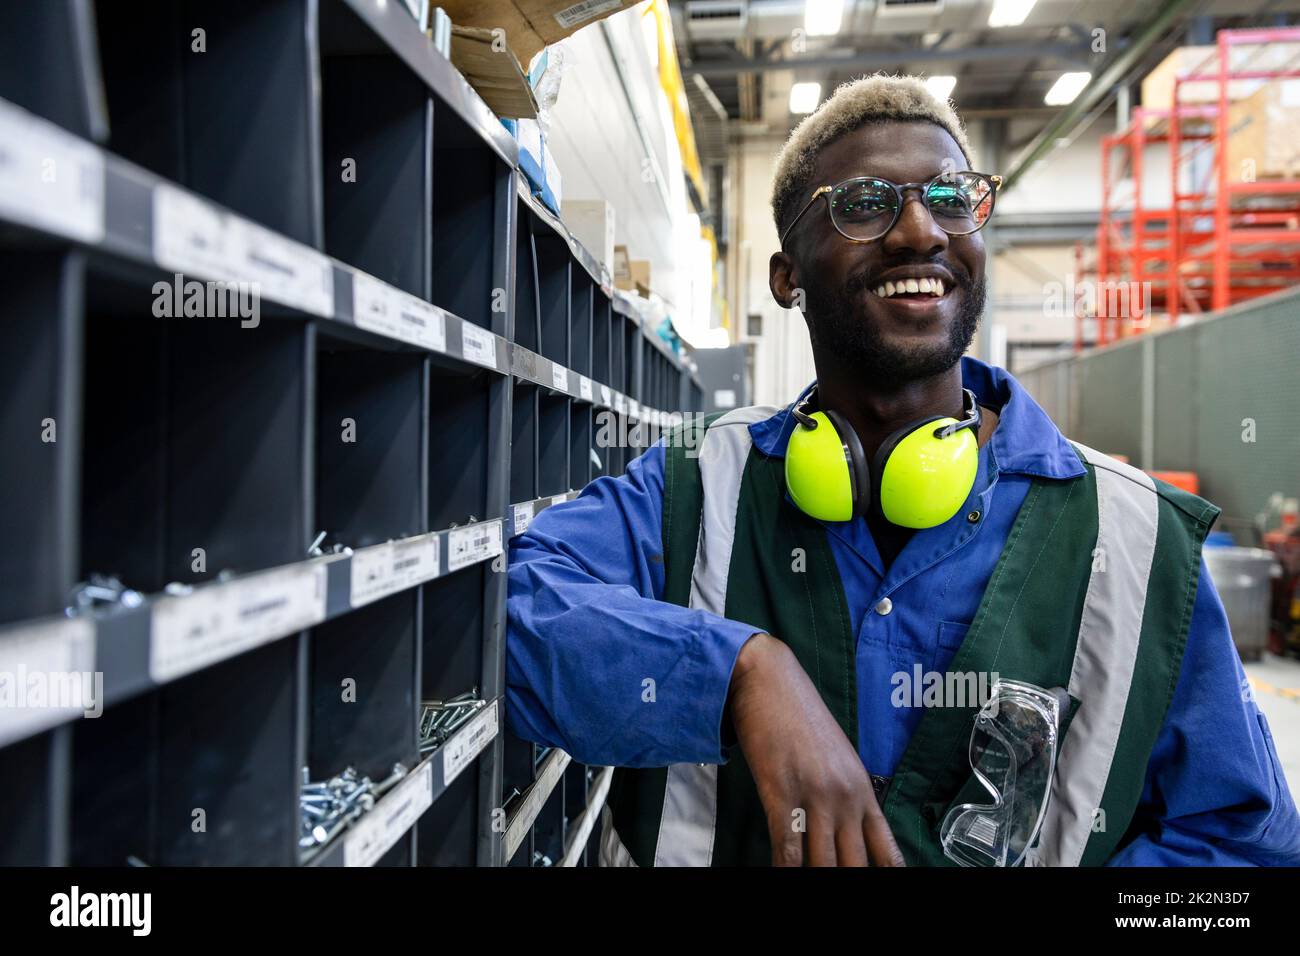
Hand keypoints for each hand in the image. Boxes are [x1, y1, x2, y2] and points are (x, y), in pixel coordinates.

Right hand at [725, 633, 904, 866]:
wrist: (767, 678)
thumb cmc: (798, 714)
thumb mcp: (836, 756)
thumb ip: (844, 794)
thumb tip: (844, 830)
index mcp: (863, 789)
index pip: (886, 852)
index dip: (887, 875)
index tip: (884, 887)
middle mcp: (846, 797)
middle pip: (854, 865)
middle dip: (847, 880)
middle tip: (842, 891)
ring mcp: (815, 796)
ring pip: (823, 863)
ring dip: (816, 877)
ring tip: (808, 885)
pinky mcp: (782, 793)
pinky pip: (788, 848)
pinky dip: (785, 870)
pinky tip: (780, 875)